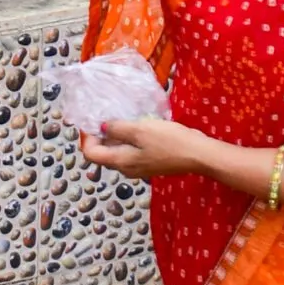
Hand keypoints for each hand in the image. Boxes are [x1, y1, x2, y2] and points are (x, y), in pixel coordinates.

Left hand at [80, 116, 208, 180]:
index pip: (91, 154)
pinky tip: (140, 127)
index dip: (87, 137)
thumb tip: (102, 127)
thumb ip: (117, 128)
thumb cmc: (168, 141)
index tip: (91, 120)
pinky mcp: (150, 163)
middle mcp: (126, 169)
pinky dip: (129, 140)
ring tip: (123, 118)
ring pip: (118, 152)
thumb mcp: (140, 129)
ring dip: (116, 136)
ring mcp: (139, 168)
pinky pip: (132, 152)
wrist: (197, 155)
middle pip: (104, 154)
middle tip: (106, 115)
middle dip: (100, 135)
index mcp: (120, 162)